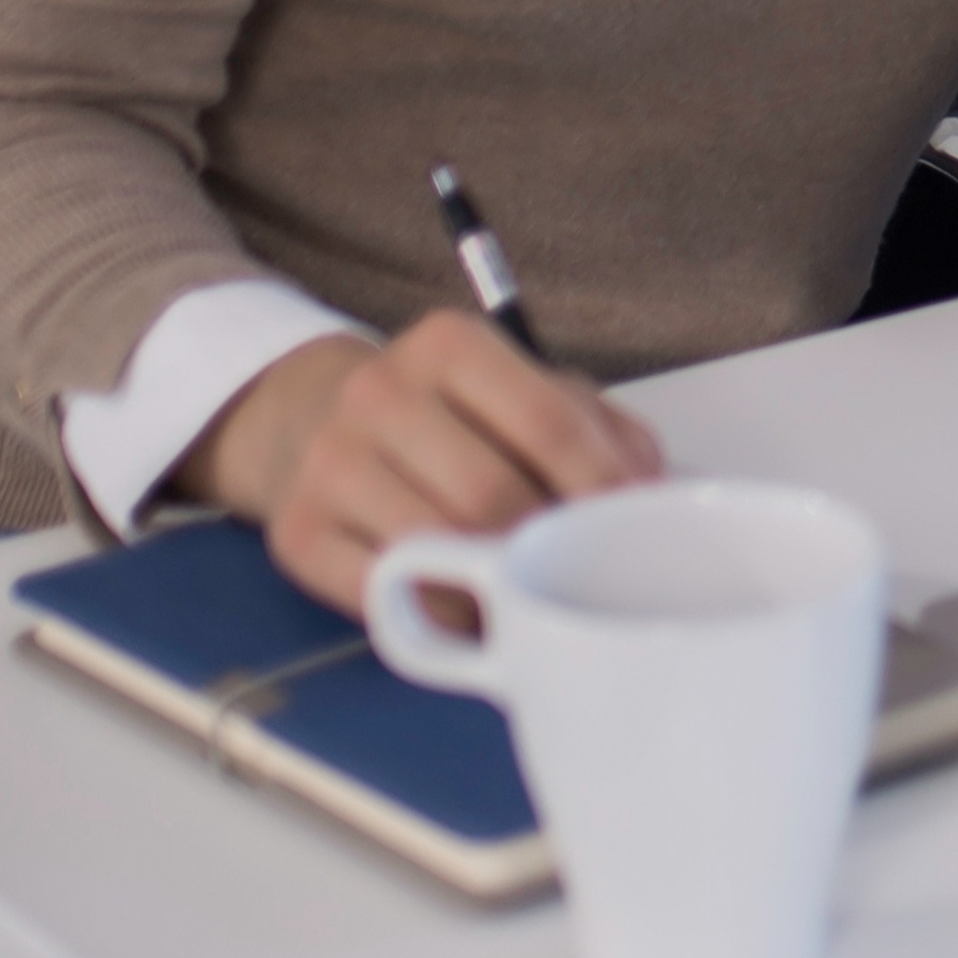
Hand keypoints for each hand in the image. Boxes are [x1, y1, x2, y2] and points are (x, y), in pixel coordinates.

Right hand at [186, 309, 665, 615]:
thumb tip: (661, 498)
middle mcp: (378, 393)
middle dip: (550, 544)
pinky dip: (441, 613)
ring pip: (437, 547)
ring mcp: (328, 463)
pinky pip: (384, 592)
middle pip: (492, 494)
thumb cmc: (452, 415)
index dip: (602, 486)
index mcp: (449, 345)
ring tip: (536, 594)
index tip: (637, 528)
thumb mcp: (528, 393)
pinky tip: (473, 610)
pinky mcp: (296, 532)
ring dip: (497, 586)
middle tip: (585, 570)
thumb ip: (602, 432)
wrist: (309, 420)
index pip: (547, 421)